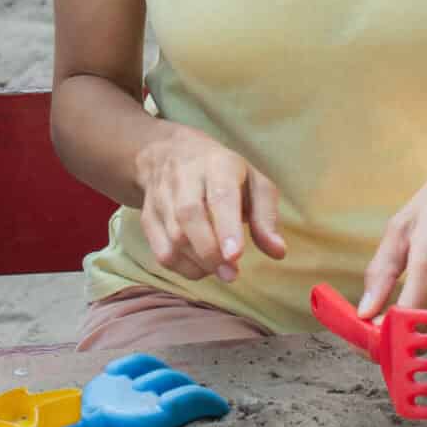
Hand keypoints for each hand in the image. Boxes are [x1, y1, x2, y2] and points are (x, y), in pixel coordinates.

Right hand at [130, 124, 285, 283]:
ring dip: (199, 263)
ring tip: (220, 270)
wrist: (166, 153)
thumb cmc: (222, 172)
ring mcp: (161, 197)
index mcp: (217, 165)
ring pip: (173, 237)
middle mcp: (184, 177)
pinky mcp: (148, 217)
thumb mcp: (253, 182)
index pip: (220, 195)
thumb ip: (266, 217)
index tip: (235, 255)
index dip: (227, 227)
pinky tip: (200, 266)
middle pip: (190, 216)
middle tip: (231, 274)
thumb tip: (278, 252)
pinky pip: (161, 251)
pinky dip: (183, 268)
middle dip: (210, 252)